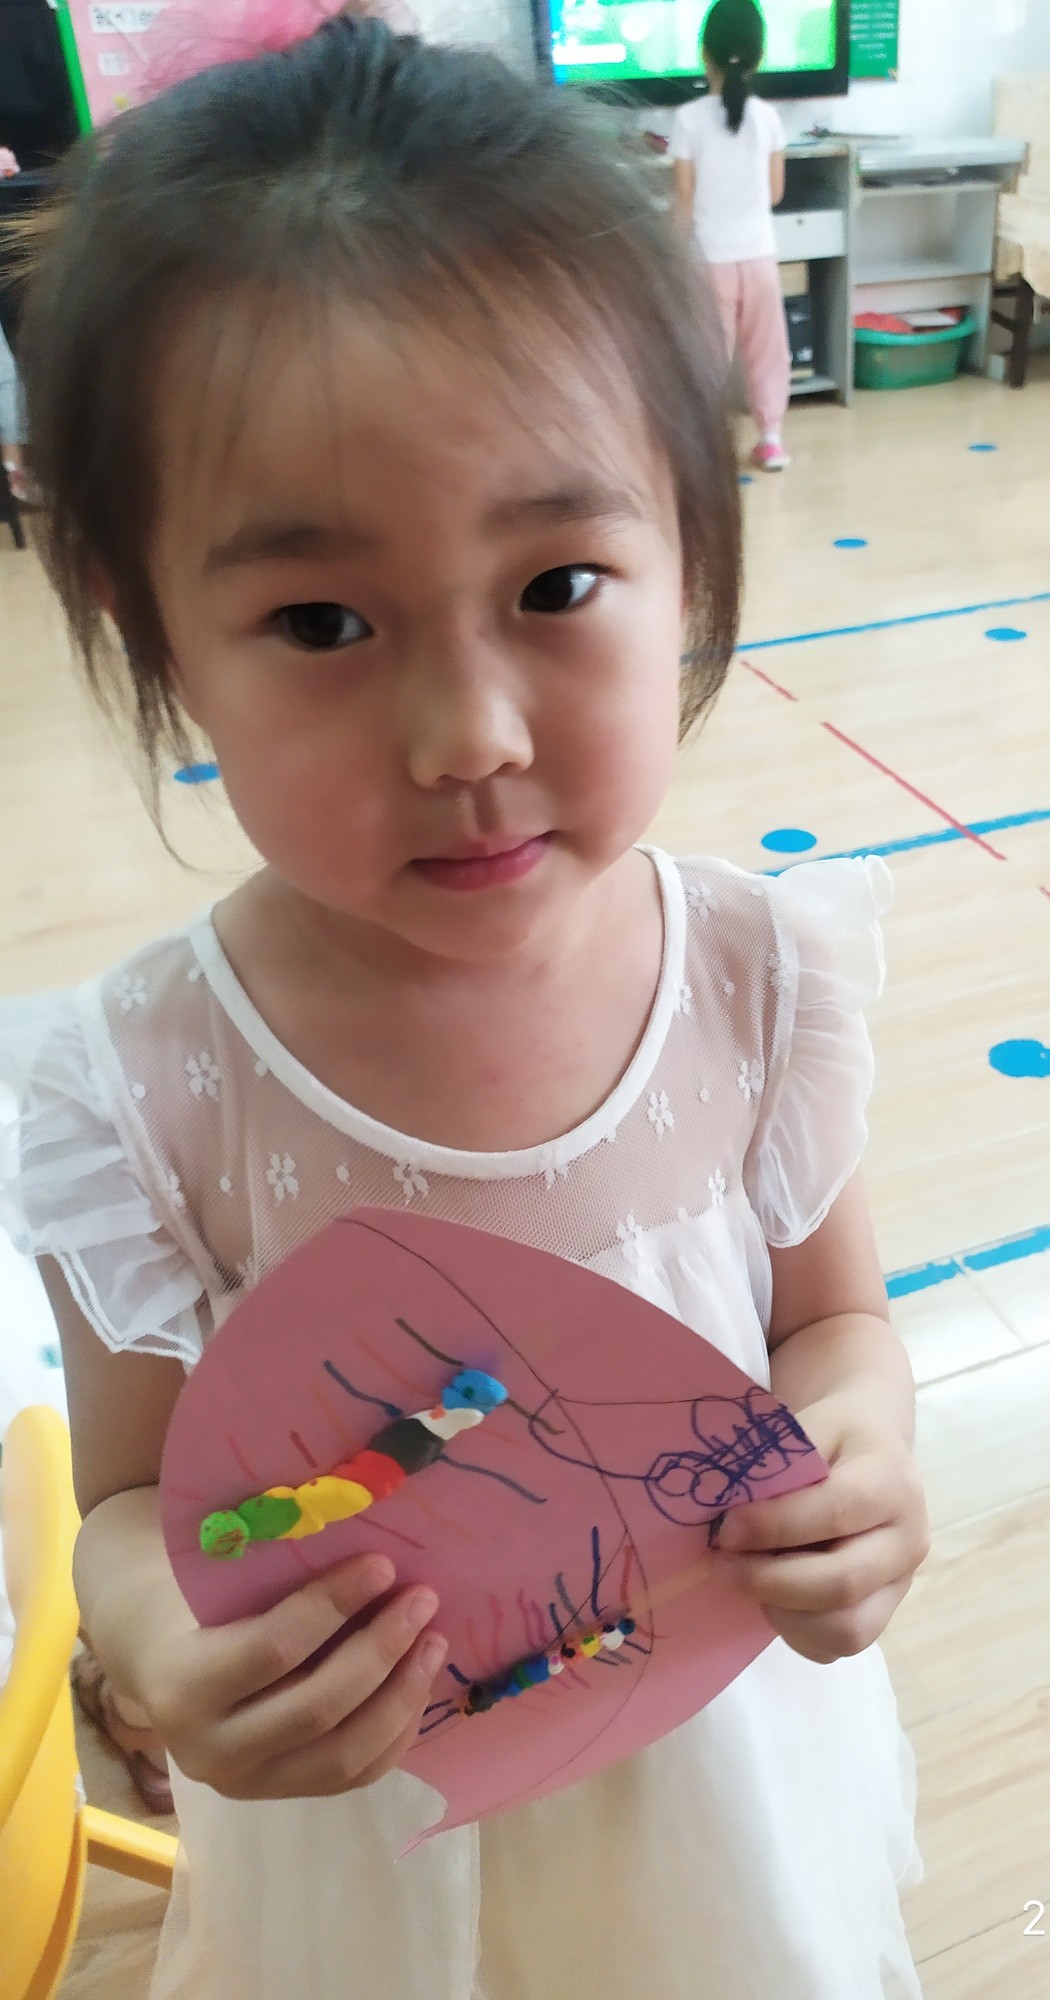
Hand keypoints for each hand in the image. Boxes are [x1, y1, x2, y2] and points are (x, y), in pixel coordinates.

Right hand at [138, 1554, 446, 1798]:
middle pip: (318, 1709)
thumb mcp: (221, 1595)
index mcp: (186, 1689)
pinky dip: (397, 1731)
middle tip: (422, 1600)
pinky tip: (417, 1685)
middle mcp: (213, 1753)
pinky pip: (356, 1776)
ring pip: (345, 1755)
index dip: (335, 1605)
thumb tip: (377, 1567)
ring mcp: (251, 1787)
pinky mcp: (286, 1800)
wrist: (171, 1681)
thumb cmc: (202, 1618)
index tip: (383, 1566)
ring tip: (433, 1641)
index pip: (274, 1649)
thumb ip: (282, 1588)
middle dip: (381, 1651)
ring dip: (401, 1694)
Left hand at [712, 1391, 929, 1664]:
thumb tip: (724, 1514)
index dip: (775, 1526)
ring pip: (846, 1629)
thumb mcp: (807, 1427)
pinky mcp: (884, 1613)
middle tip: (720, 1563)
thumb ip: (774, 1467)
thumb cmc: (833, 1435)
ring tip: (748, 1580)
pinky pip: (837, 1646)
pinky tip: (772, 1596)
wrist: (872, 1447)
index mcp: (892, 1482)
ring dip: (782, 1612)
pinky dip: (796, 1631)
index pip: (836, 1512)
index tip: (725, 1529)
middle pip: (842, 1583)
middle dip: (769, 1580)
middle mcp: (908, 1539)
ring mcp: (901, 1583)